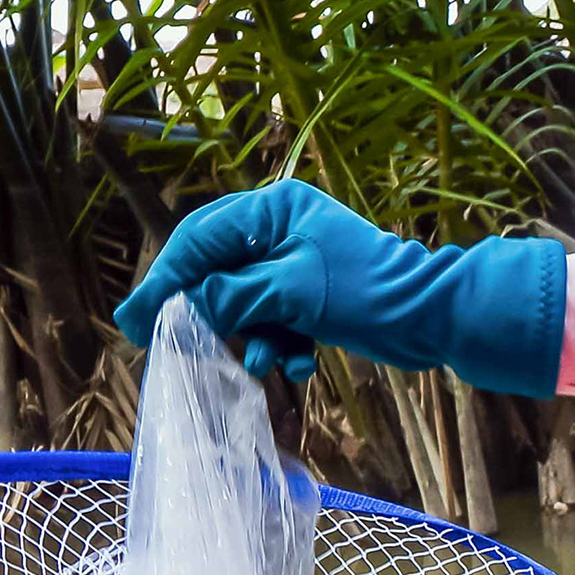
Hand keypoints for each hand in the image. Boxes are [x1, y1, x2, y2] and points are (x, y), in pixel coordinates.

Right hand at [112, 181, 564, 395]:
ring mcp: (295, 262)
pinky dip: (279, 344)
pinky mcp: (311, 295)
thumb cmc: (371, 293)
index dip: (165, 281)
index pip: (198, 239)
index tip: (136, 320)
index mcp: (274, 209)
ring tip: (263, 363)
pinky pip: (274, 319)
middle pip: (217, 272)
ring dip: (250, 337)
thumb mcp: (293, 293)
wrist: (438, 317)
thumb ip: (233, 296)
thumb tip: (183, 308)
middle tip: (179, 349)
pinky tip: (298, 364)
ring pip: (245, 303)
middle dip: (207, 315)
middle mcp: (280, 229)